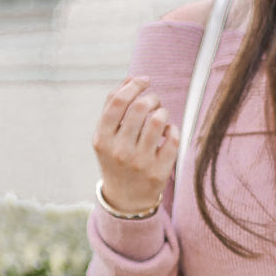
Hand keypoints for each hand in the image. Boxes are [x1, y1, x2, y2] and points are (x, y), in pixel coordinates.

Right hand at [93, 75, 178, 215]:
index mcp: (102, 139)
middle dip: (152, 97)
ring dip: (163, 112)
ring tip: (161, 116)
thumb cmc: (116, 157)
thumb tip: (131, 78)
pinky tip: (168, 133)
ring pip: (158, 120)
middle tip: (154, 101)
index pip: (118, 102)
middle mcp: (119, 151)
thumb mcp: (107, 134)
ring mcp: (139, 163)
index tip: (145, 80)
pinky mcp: (158, 172)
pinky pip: (173, 138)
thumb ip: (114, 105)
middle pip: (140, 107)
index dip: (134, 85)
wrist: (125, 198)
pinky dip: (173, 130)